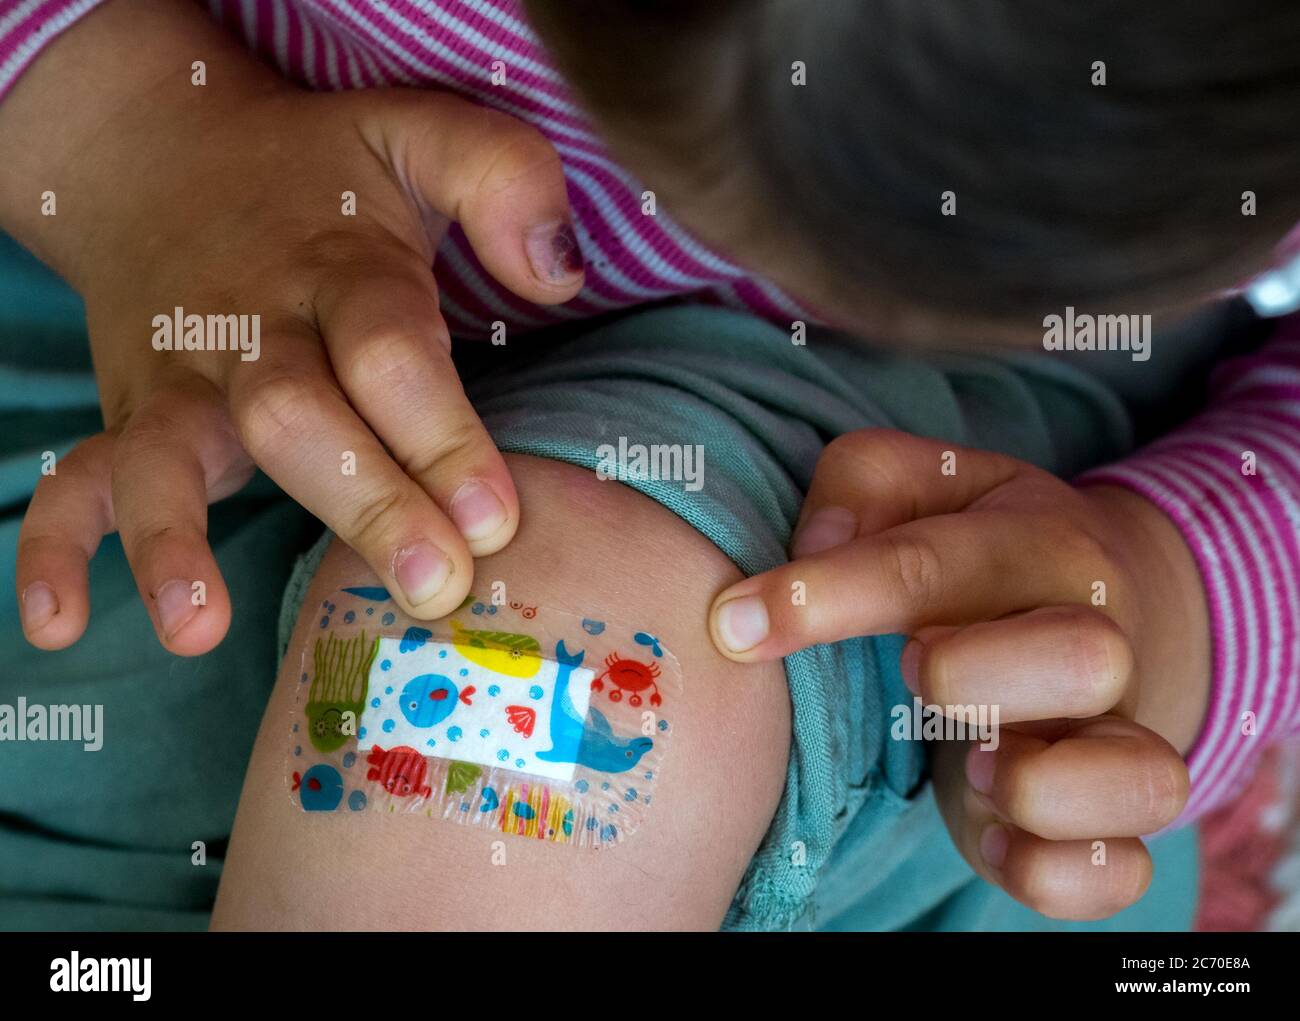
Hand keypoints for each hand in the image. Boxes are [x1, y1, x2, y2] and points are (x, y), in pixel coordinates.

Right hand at [5, 2, 582, 653]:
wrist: (169, 160)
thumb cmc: (327, 177)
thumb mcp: (422, 138)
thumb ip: (503, 180)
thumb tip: (558, 274)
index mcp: (339, 270)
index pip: (390, 350)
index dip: (440, 434)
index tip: (495, 519)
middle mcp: (252, 330)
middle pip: (294, 417)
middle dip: (364, 502)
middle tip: (433, 588)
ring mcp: (179, 379)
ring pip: (168, 456)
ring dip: (174, 539)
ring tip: (197, 625)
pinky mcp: (128, 414)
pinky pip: (75, 477)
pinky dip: (55, 546)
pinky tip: (56, 621)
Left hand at [707, 429, 1210, 918]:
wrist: (1113, 604)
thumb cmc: (985, 546)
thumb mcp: (930, 484)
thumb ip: (864, 485)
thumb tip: (813, 548)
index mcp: (1040, 546)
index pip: (933, 564)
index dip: (823, 596)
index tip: (735, 624)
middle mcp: (1100, 640)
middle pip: (1082, 659)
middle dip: (968, 676)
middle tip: (908, 672)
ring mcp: (1119, 737)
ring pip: (1140, 778)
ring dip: (1038, 786)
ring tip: (973, 765)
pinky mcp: (1111, 821)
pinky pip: (1116, 872)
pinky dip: (1054, 874)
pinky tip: (992, 838)